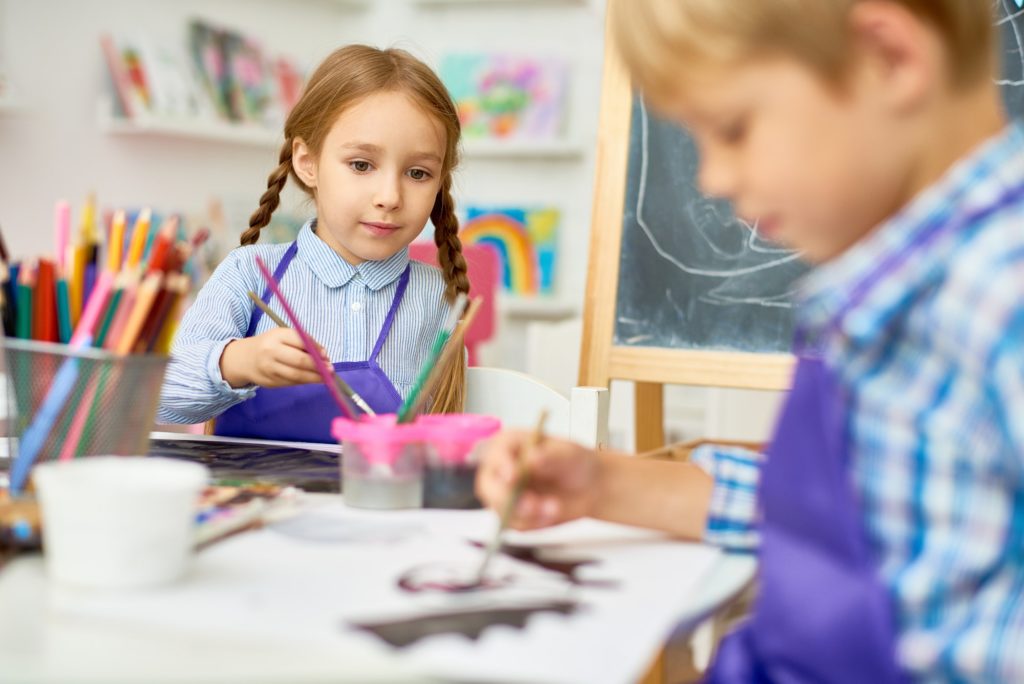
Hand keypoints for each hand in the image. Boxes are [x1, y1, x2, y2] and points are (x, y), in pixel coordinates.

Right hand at [220, 328, 329, 387]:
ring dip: (314, 378)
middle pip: (299, 361)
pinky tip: (312, 380)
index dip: (317, 350)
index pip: (301, 341)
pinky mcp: (269, 382)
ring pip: (296, 375)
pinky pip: (291, 382)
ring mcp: (269, 368)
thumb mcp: (284, 336)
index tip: (327, 356)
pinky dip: (304, 381)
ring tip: (325, 377)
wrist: (243, 359)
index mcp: (277, 335)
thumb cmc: (271, 344)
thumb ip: (303, 342)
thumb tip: (324, 355)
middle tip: (331, 370)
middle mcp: (271, 351)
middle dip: (317, 366)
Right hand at [475, 430, 605, 530]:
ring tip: (554, 508)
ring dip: (528, 514)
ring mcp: (503, 493)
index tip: (514, 477)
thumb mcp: (568, 454)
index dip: (502, 466)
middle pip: (488, 485)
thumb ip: (550, 456)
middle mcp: (501, 468)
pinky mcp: (511, 514)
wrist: (588, 488)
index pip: (496, 453)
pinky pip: (514, 525)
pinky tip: (551, 515)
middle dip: (508, 498)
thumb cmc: (575, 463)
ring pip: (501, 509)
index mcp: (510, 444)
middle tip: (533, 505)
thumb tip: (530, 459)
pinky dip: (534, 524)